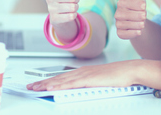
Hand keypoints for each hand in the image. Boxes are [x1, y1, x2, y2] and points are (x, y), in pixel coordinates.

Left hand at [26, 60, 140, 90]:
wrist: (129, 70)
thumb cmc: (118, 76)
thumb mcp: (100, 82)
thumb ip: (90, 85)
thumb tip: (81, 90)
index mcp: (84, 72)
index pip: (63, 77)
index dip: (49, 80)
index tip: (38, 84)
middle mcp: (82, 71)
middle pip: (58, 78)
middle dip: (43, 82)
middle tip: (30, 86)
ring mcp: (85, 74)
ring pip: (61, 80)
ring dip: (47, 84)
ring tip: (35, 87)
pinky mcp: (89, 79)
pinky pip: (71, 83)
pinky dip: (59, 85)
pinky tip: (51, 87)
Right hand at [115, 0, 146, 38]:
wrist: (138, 20)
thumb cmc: (137, 3)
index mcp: (121, 2)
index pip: (136, 4)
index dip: (142, 6)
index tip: (142, 6)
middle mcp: (117, 13)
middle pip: (136, 16)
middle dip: (143, 16)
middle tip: (141, 15)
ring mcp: (118, 24)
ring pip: (134, 25)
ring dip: (141, 24)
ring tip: (139, 21)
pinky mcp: (120, 34)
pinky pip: (129, 35)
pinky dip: (136, 33)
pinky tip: (137, 30)